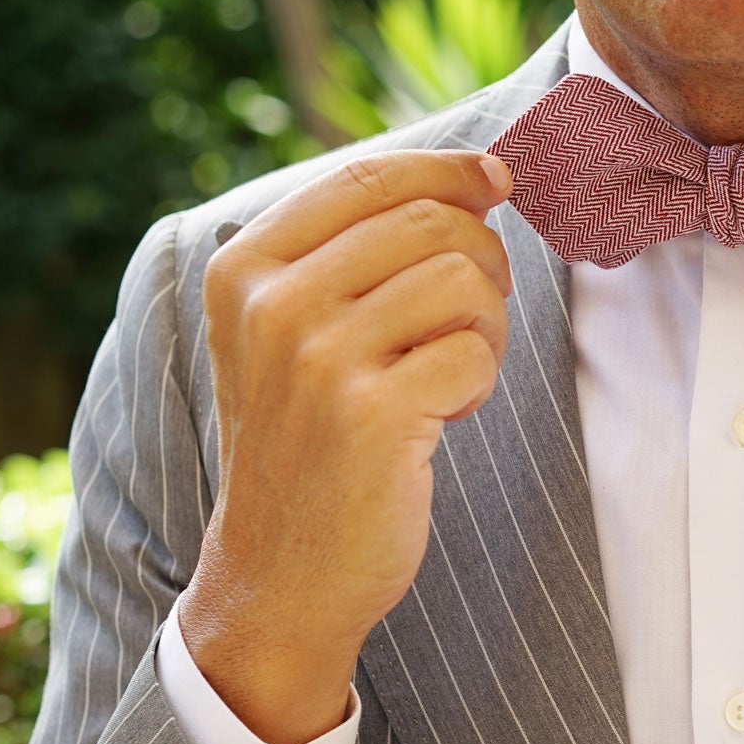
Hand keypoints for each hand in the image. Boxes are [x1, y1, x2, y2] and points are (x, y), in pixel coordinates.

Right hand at [183, 148, 514, 743]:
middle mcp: (273, 305)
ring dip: (484, 329)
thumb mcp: (293, 335)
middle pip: (431, 222)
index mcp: (245, 269)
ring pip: (463, 282)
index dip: (448, 169)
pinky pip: (476, 355)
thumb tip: (479, 179)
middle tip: (470, 320)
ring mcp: (319, 360)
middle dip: (481, 263)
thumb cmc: (309, 446)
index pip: (368, 176)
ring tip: (446, 376)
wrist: (279, 574)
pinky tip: (440, 418)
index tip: (498, 183)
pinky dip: (478, 384)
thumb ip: (355, 254)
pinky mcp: (373, 416)